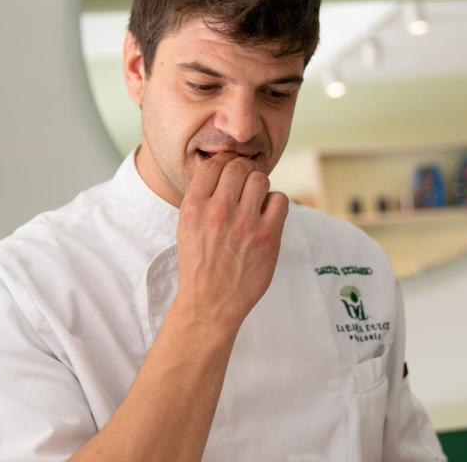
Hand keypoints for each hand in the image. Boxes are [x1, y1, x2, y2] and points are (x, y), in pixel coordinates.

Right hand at [172, 153, 289, 330]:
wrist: (210, 303)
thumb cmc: (200, 264)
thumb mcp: (187, 227)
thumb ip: (203, 198)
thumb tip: (226, 168)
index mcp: (193, 208)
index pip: (214, 164)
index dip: (224, 164)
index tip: (229, 174)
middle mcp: (218, 212)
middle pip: (239, 167)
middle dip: (243, 173)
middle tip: (245, 187)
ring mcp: (244, 224)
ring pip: (260, 179)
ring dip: (260, 186)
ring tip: (255, 202)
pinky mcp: (268, 237)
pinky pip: (280, 200)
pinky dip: (275, 204)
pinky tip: (267, 216)